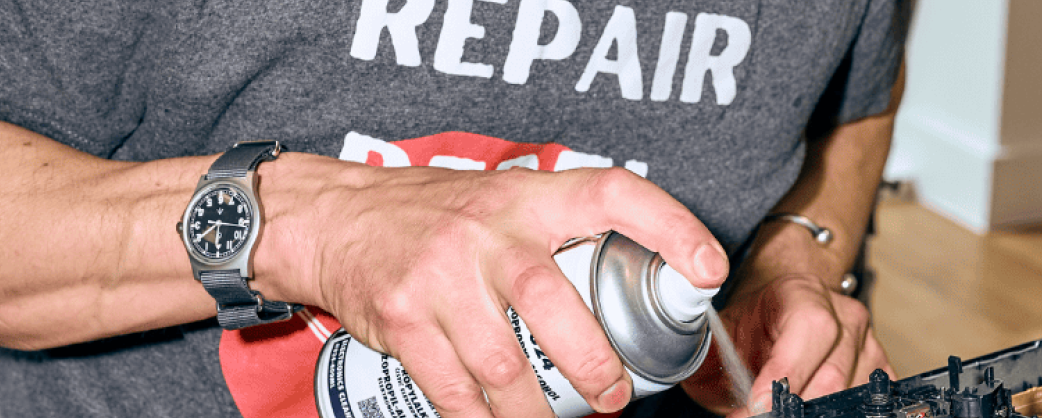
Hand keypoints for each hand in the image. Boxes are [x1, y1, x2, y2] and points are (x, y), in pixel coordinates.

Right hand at [250, 154, 729, 417]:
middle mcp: (486, 232)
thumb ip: (559, 229)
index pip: (610, 194)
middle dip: (592, 360)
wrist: (334, 219)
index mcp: (527, 197)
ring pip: (502, 363)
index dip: (668, 226)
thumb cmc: (436, 214)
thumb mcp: (503, 198)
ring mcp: (440, 277)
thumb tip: (642, 280)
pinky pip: (454, 391)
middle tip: (614, 396)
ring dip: (536, 411)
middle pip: (551, 301)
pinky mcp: (404, 320)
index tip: (707, 269)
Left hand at [680, 228, 889, 417]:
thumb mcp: (716, 339)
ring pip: (851, 393)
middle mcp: (843, 314)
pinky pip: (867, 400)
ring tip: (779, 414)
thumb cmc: (747, 332)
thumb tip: (695, 373)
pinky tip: (812, 412)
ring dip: (814, 412)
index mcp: (803, 292)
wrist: (767, 325)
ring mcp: (867, 343)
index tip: (758, 405)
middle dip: (793, 407)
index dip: (785, 372)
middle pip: (833, 372)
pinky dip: (840, 412)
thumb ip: (708, 354)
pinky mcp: (878, 369)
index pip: (810, 328)